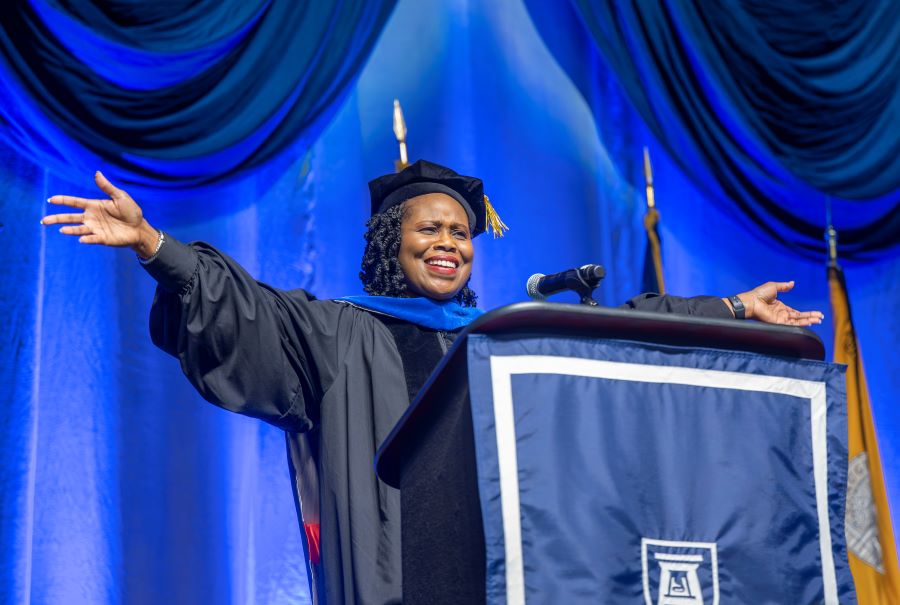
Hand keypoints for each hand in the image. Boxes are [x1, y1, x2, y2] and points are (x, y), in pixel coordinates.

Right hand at [42, 171, 159, 257]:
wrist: (140, 228)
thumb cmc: (131, 212)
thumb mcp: (120, 196)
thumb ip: (107, 187)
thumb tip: (97, 173)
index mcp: (94, 206)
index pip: (74, 202)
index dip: (63, 201)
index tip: (50, 200)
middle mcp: (91, 217)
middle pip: (70, 217)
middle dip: (57, 218)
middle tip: (43, 221)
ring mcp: (95, 228)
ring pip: (78, 229)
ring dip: (70, 230)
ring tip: (62, 230)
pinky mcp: (102, 238)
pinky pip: (92, 239)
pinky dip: (86, 239)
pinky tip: (81, 239)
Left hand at [728, 281, 823, 326]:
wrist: (751, 301)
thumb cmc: (759, 294)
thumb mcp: (774, 287)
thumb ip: (784, 286)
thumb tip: (792, 283)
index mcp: (780, 307)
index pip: (796, 312)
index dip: (806, 313)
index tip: (816, 313)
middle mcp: (781, 314)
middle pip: (799, 317)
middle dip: (811, 317)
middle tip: (820, 318)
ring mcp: (780, 319)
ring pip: (798, 321)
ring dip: (809, 320)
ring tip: (819, 320)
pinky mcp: (778, 322)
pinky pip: (792, 324)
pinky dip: (801, 323)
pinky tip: (810, 322)